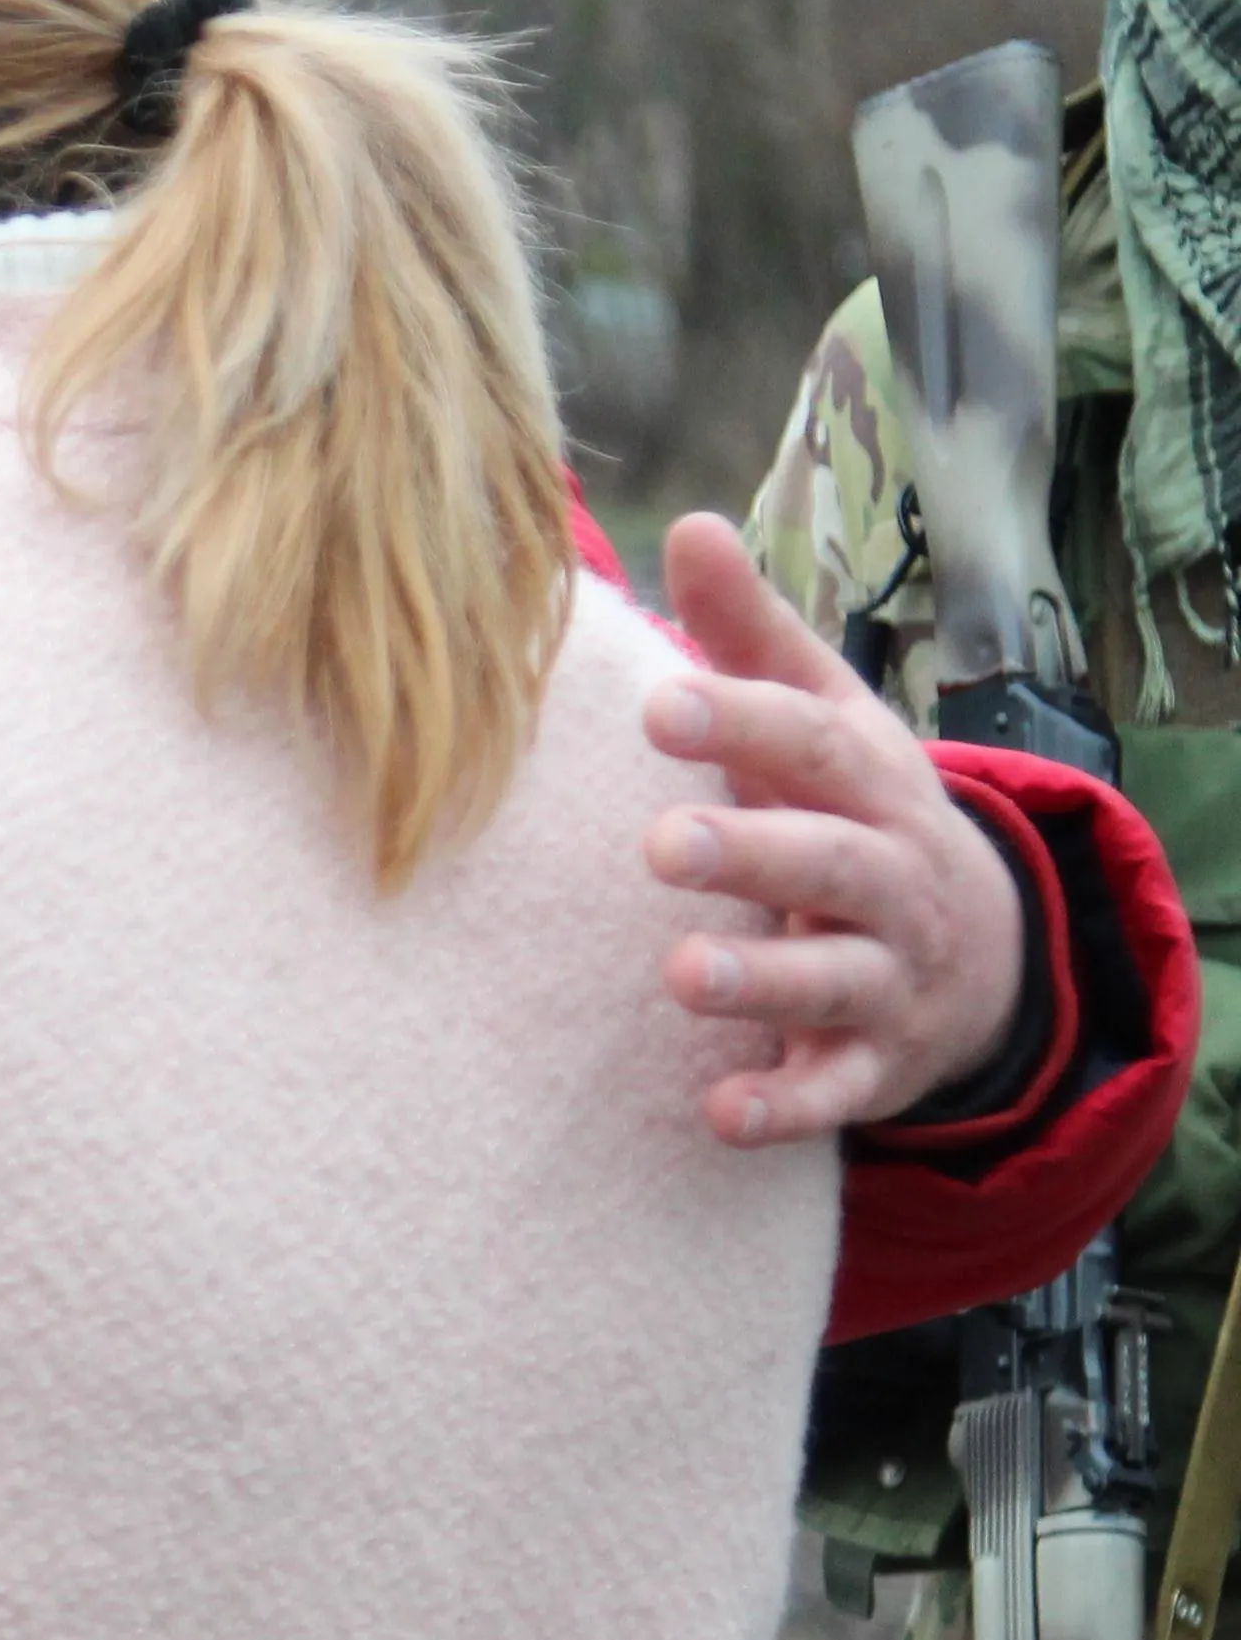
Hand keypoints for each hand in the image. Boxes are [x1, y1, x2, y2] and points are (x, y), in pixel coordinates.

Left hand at [641, 514, 1030, 1146]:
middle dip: (752, 855)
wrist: (979, 947)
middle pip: (827, 861)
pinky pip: (834, 1091)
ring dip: (760, 980)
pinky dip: (784, 1105)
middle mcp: (888, 876)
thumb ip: (750, 636)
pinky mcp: (874, 1062)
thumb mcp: (822, 719)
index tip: (660, 705)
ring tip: (681, 975)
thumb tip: (689, 524)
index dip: (742, 720)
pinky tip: (721, 1115)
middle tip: (662, 846)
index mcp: (868, 782)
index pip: (807, 743)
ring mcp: (887, 973)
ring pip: (831, 978)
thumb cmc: (855, 809)